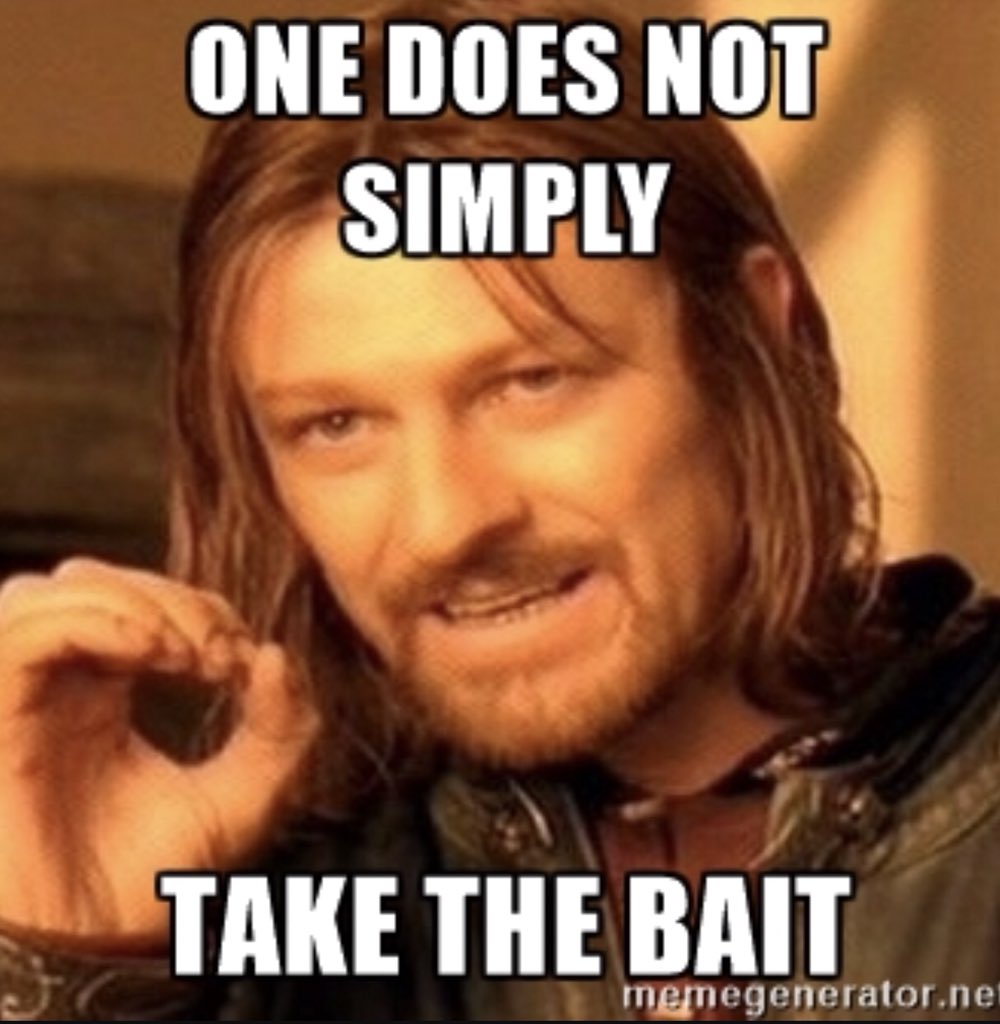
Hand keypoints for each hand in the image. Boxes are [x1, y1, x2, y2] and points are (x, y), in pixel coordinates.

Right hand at [0, 557, 318, 942]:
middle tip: (218, 654)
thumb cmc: (155, 880)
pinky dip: (92, 621)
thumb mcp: (246, 796)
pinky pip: (22, 631)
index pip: (142, 603)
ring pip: (50, 590)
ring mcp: (20, 696)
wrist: (92, 953)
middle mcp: (57, 685)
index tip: (243, 662)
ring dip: (133, 603)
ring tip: (183, 654)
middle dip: (172, 600)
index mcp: (105, 692)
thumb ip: (280, 728)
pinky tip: (149, 652)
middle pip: (97, 581)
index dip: (202, 610)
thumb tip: (278, 654)